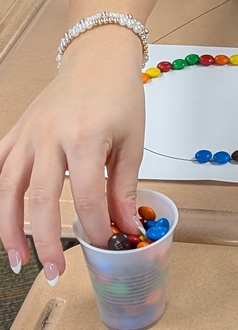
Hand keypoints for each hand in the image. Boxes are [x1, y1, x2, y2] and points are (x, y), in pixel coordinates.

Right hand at [0, 34, 145, 279]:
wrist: (98, 57)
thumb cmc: (120, 96)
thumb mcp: (133, 140)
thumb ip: (125, 187)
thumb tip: (127, 228)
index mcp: (86, 136)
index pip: (86, 194)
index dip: (93, 225)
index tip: (102, 244)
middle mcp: (50, 136)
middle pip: (40, 198)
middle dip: (46, 240)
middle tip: (53, 272)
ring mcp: (28, 133)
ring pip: (8, 188)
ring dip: (10, 228)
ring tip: (18, 262)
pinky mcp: (16, 131)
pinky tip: (1, 218)